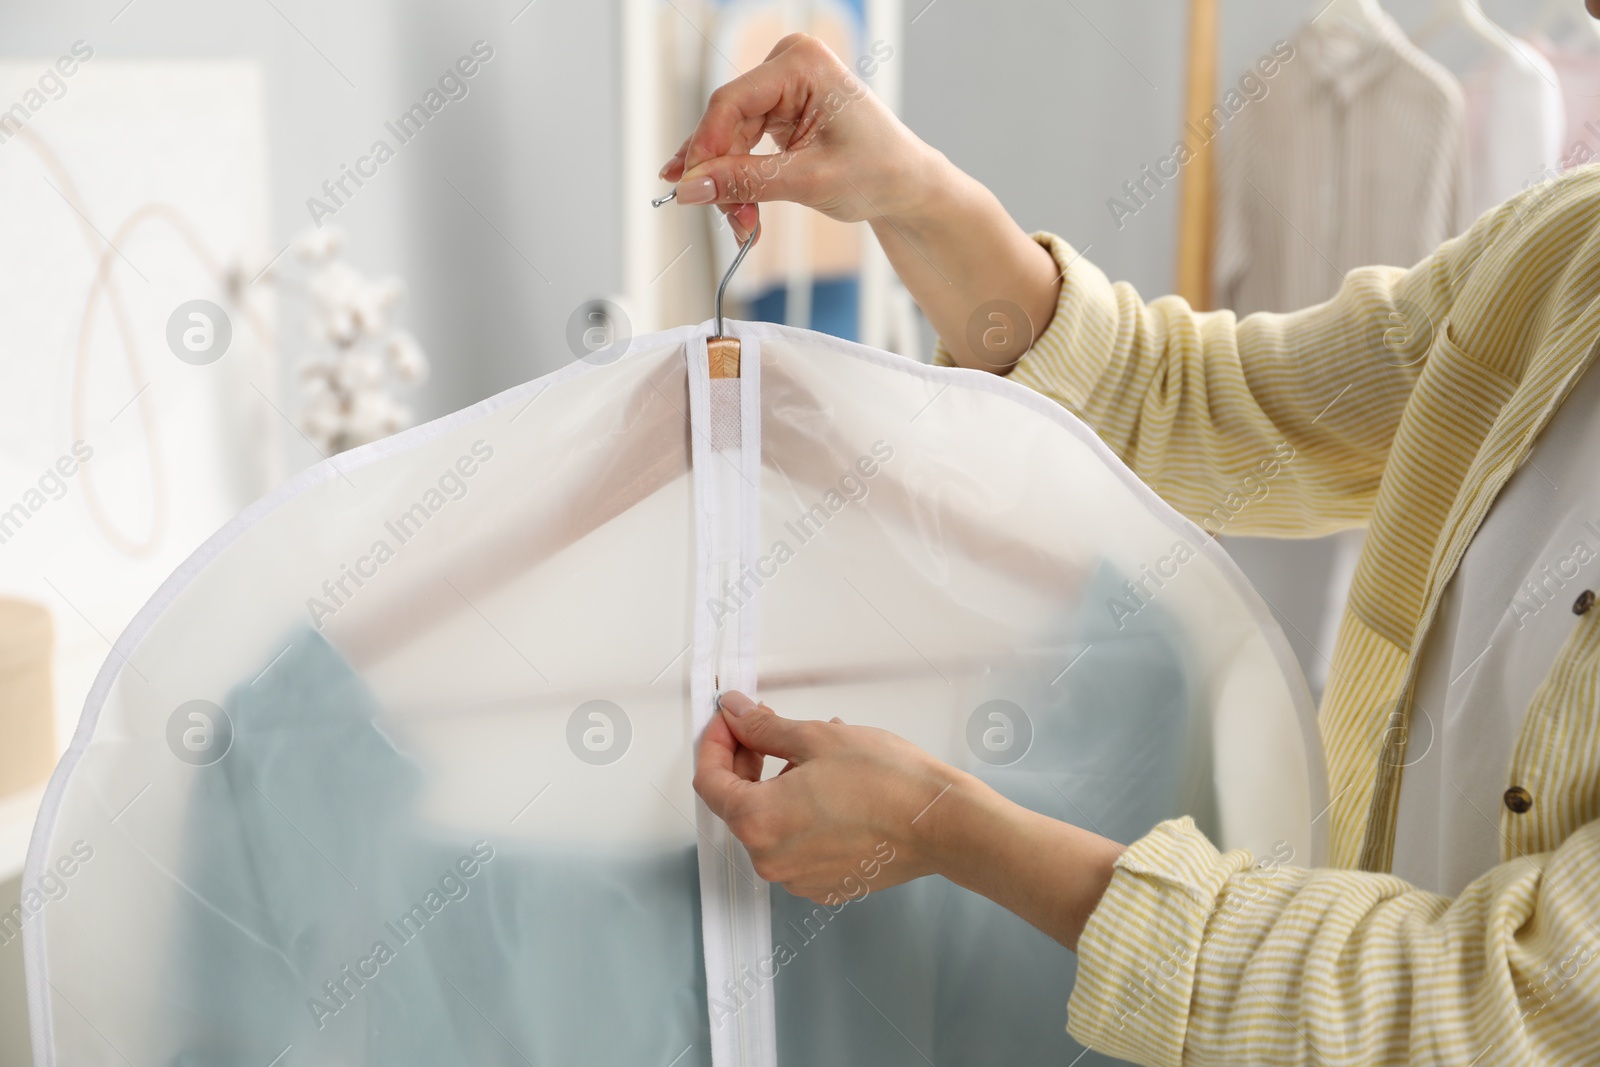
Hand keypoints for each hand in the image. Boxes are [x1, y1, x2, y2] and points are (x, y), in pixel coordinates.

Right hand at [659, 33, 944, 240]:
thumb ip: (746, 182)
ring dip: (730, 185)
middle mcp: (788, 67)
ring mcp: (782, 88)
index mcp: (803, 65)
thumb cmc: (878, 172)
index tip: (687, 189)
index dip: (705, 148)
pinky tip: (737, 209)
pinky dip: (741, 180)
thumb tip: (690, 188)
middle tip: (727, 219)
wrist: (905, 185)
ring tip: (744, 225)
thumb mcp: (809, 181)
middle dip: (722, 176)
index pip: (731, 102)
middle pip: (727, 123)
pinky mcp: (779, 112)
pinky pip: (743, 146)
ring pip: (730, 140)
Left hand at [693, 691, 1125, 949]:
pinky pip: (798, 844)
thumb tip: (735, 713)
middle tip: (769, 728)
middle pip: (738, 803)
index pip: (709, 782)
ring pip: (771, 823)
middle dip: (748, 761)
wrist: (941, 823)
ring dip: (780, 785)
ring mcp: (799, 877)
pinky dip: (804, 814)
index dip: (714, 743)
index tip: (729, 720)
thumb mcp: (817, 737)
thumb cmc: (889, 783)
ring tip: (818, 754)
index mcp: (758, 822)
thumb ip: (764, 727)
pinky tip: (833, 787)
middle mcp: (771, 859)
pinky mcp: (825, 884)